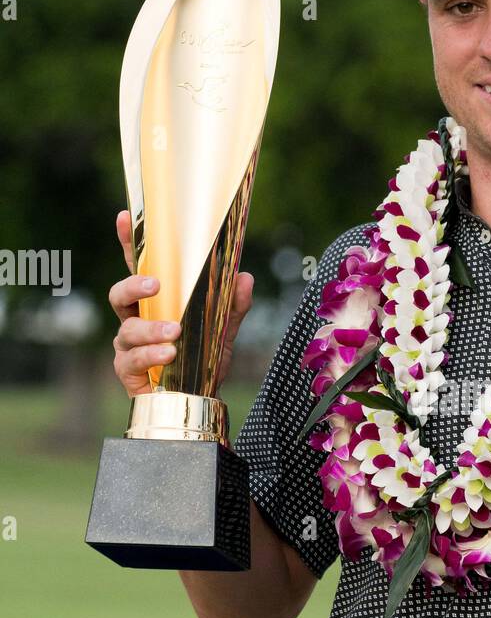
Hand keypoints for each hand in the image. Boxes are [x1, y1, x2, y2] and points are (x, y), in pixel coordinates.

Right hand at [109, 208, 253, 397]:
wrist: (199, 400)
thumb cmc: (201, 360)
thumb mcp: (222, 330)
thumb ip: (233, 305)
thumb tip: (244, 277)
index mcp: (155, 302)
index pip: (138, 268)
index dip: (129, 243)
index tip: (125, 217)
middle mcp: (135, 320)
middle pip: (119, 294)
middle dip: (133, 286)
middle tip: (155, 284)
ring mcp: (128, 345)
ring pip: (127, 329)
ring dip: (150, 328)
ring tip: (174, 332)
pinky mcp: (128, 370)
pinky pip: (132, 360)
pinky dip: (151, 355)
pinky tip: (169, 355)